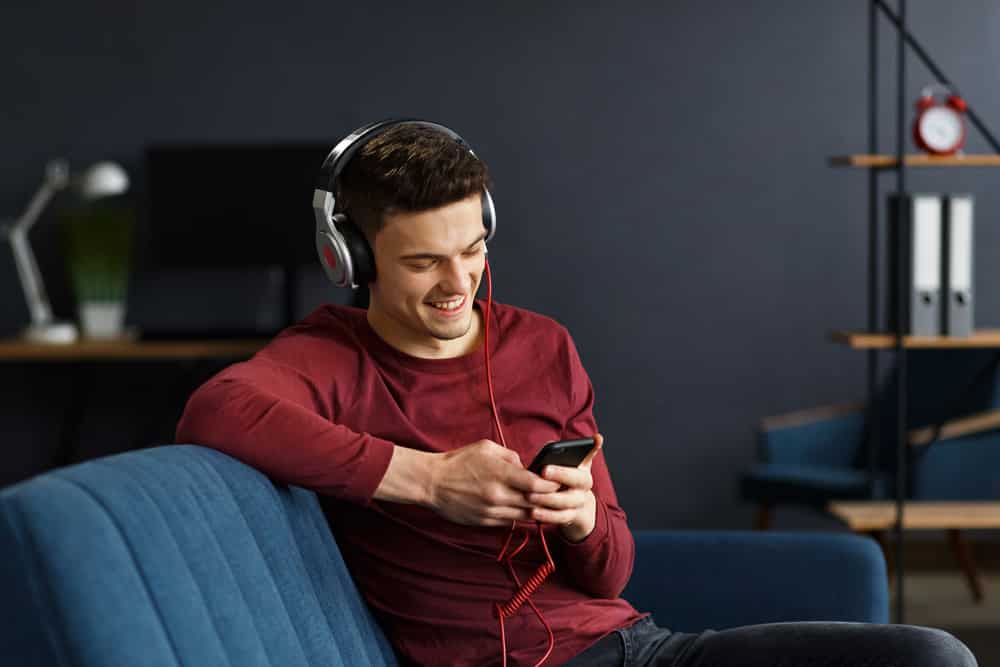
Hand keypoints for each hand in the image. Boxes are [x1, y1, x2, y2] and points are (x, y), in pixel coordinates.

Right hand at [428, 439, 560, 526]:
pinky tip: (525, 511)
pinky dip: (519, 517)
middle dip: (549, 500)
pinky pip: (509, 522)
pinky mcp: (484, 522)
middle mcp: (498, 495)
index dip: (552, 485)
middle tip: (559, 496)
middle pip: (534, 503)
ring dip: (537, 511)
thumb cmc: (458, 461)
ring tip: (546, 505)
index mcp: (500, 474)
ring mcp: (491, 511)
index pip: (537, 484)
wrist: (431, 483)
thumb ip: (510, 456)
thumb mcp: (485, 448)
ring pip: (524, 516)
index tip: (558, 482)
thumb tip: (526, 467)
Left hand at [526, 433, 603, 541]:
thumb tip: (557, 442)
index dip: (570, 460)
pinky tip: (533, 512)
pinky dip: (546, 516)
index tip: (549, 464)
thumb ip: (561, 451)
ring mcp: (579, 502)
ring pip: (566, 501)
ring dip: (547, 498)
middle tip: (542, 471)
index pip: (585, 460)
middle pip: (577, 480)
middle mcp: (585, 486)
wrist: (578, 507)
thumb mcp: (568, 463)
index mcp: (584, 469)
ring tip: (529, 496)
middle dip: (560, 475)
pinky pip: (560, 518)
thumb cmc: (566, 479)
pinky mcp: (572, 517)